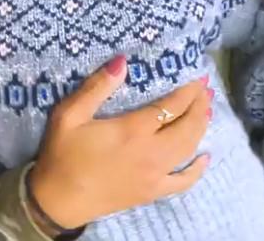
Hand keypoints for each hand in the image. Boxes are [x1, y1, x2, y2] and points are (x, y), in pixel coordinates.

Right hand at [27, 56, 212, 228]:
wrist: (56, 201)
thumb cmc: (62, 155)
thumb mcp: (70, 115)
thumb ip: (97, 87)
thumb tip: (122, 61)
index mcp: (133, 130)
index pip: (172, 106)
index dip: (188, 90)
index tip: (198, 77)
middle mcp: (151, 153)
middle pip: (188, 126)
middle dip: (200, 105)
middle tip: (205, 89)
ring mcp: (154, 175)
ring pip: (188, 149)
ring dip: (200, 127)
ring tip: (206, 110)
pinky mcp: (152, 193)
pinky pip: (183, 182)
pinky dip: (197, 169)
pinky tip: (205, 157)